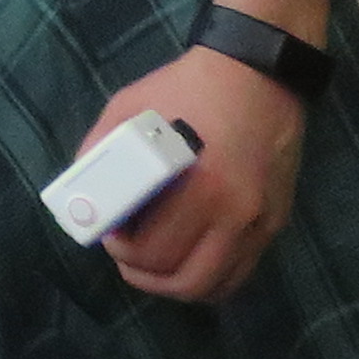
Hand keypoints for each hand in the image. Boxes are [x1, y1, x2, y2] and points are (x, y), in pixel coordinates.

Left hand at [83, 45, 307, 305]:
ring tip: (153, 264)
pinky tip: (187, 258)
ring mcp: (262, 223)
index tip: (109, 234)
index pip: (155, 252)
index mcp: (202, 186)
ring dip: (177, 284)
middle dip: (145, 274)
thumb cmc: (187, 88)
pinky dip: (209, 277)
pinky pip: (240, 272)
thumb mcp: (129, 107)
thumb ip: (101, 150)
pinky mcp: (276, 222)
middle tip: (126, 254)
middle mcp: (238, 214)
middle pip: (186, 281)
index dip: (121, 252)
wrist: (258, 72)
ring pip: (217, 287)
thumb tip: (81, 195)